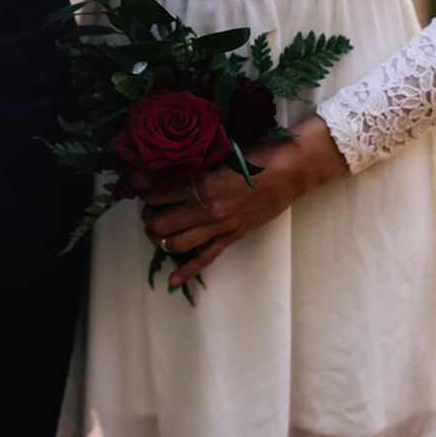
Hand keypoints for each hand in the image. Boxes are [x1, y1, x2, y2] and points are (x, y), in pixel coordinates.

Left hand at [141, 117, 347, 288]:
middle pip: (162, 223)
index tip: (145, 191)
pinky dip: (186, 271)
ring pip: (177, 243)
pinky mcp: (232, 237)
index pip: (159, 194)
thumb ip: (196, 168)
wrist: (290, 171)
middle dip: (149, 219)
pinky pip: (205, 258)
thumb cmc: (257, 155)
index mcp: (202, 184)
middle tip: (148, 212)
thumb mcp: (220, 155)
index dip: (147, 194)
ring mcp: (220, 226)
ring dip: (160, 239)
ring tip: (156, 232)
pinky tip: (172, 280)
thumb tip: (172, 173)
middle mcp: (207, 209)